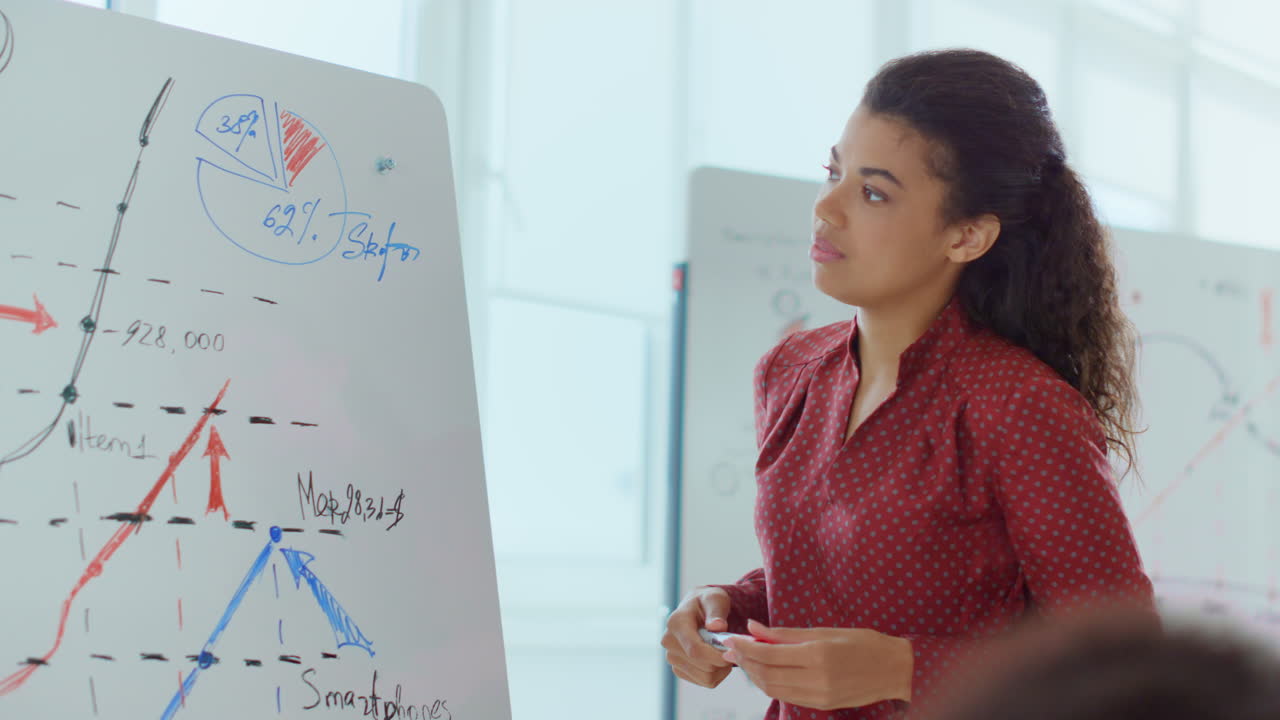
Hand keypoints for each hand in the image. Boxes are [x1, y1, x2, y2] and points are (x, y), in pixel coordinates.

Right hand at [661, 587, 735, 688]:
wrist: (698, 609)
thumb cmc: (708, 602)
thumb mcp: (715, 599)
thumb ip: (716, 611)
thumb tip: (716, 626)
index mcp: (676, 623)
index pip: (695, 650)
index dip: (716, 656)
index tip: (733, 652)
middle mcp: (668, 642)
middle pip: (702, 665)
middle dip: (722, 660)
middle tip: (732, 648)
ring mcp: (672, 657)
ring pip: (705, 677)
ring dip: (722, 668)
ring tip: (725, 652)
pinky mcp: (679, 669)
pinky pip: (704, 681)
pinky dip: (717, 674)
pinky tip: (718, 659)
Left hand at [722, 619, 913, 710]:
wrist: (894, 669)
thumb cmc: (863, 642)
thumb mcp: (824, 630)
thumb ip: (785, 633)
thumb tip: (753, 627)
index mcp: (817, 654)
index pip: (768, 654)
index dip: (745, 647)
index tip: (731, 639)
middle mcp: (816, 678)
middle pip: (766, 674)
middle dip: (745, 662)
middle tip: (732, 649)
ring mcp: (819, 695)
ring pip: (773, 689)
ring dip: (754, 675)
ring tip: (745, 659)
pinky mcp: (821, 704)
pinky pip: (787, 696)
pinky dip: (771, 684)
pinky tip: (765, 672)